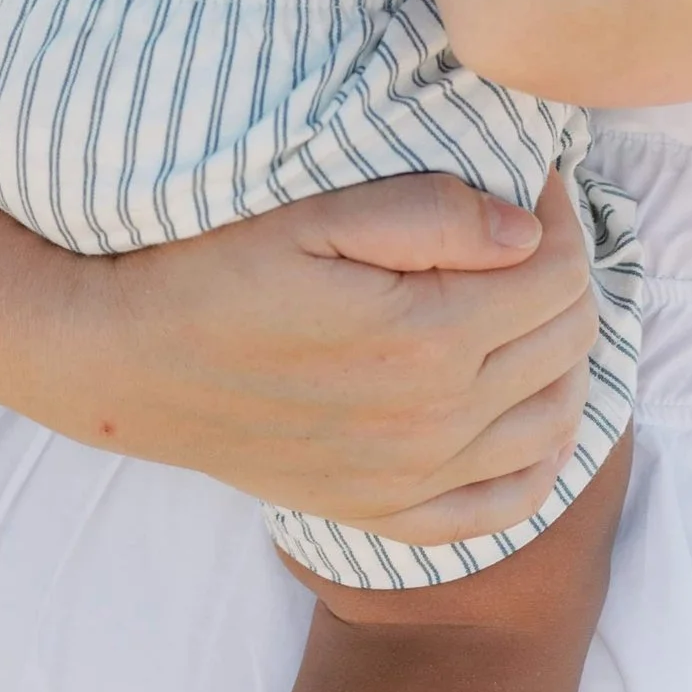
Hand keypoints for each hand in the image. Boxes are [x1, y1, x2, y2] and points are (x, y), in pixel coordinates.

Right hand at [61, 166, 598, 542]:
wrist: (124, 364)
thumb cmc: (212, 269)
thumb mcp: (312, 214)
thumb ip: (428, 215)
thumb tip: (528, 232)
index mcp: (428, 340)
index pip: (559, 273)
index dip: (560, 214)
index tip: (532, 180)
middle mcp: (436, 423)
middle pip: (568, 342)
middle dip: (567, 274)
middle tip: (528, 230)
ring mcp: (413, 478)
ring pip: (555, 419)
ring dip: (564, 355)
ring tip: (527, 302)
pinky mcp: (383, 511)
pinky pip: (505, 505)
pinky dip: (541, 457)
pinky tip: (527, 408)